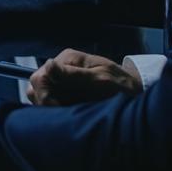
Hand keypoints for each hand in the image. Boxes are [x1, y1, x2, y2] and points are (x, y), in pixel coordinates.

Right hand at [27, 48, 142, 105]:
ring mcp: (61, 80)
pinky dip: (56, 109)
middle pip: (36, 85)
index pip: (40, 76)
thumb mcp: (100, 79)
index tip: (57, 108)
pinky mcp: (64, 92)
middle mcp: (61, 67)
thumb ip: (73, 74)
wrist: (135, 92)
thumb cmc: (121, 85)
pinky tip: (71, 111)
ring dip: (50, 106)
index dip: (44, 95)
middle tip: (64, 111)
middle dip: (45, 101)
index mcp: (68, 59)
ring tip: (69, 111)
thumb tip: (48, 65)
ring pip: (38, 94)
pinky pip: (49, 101)